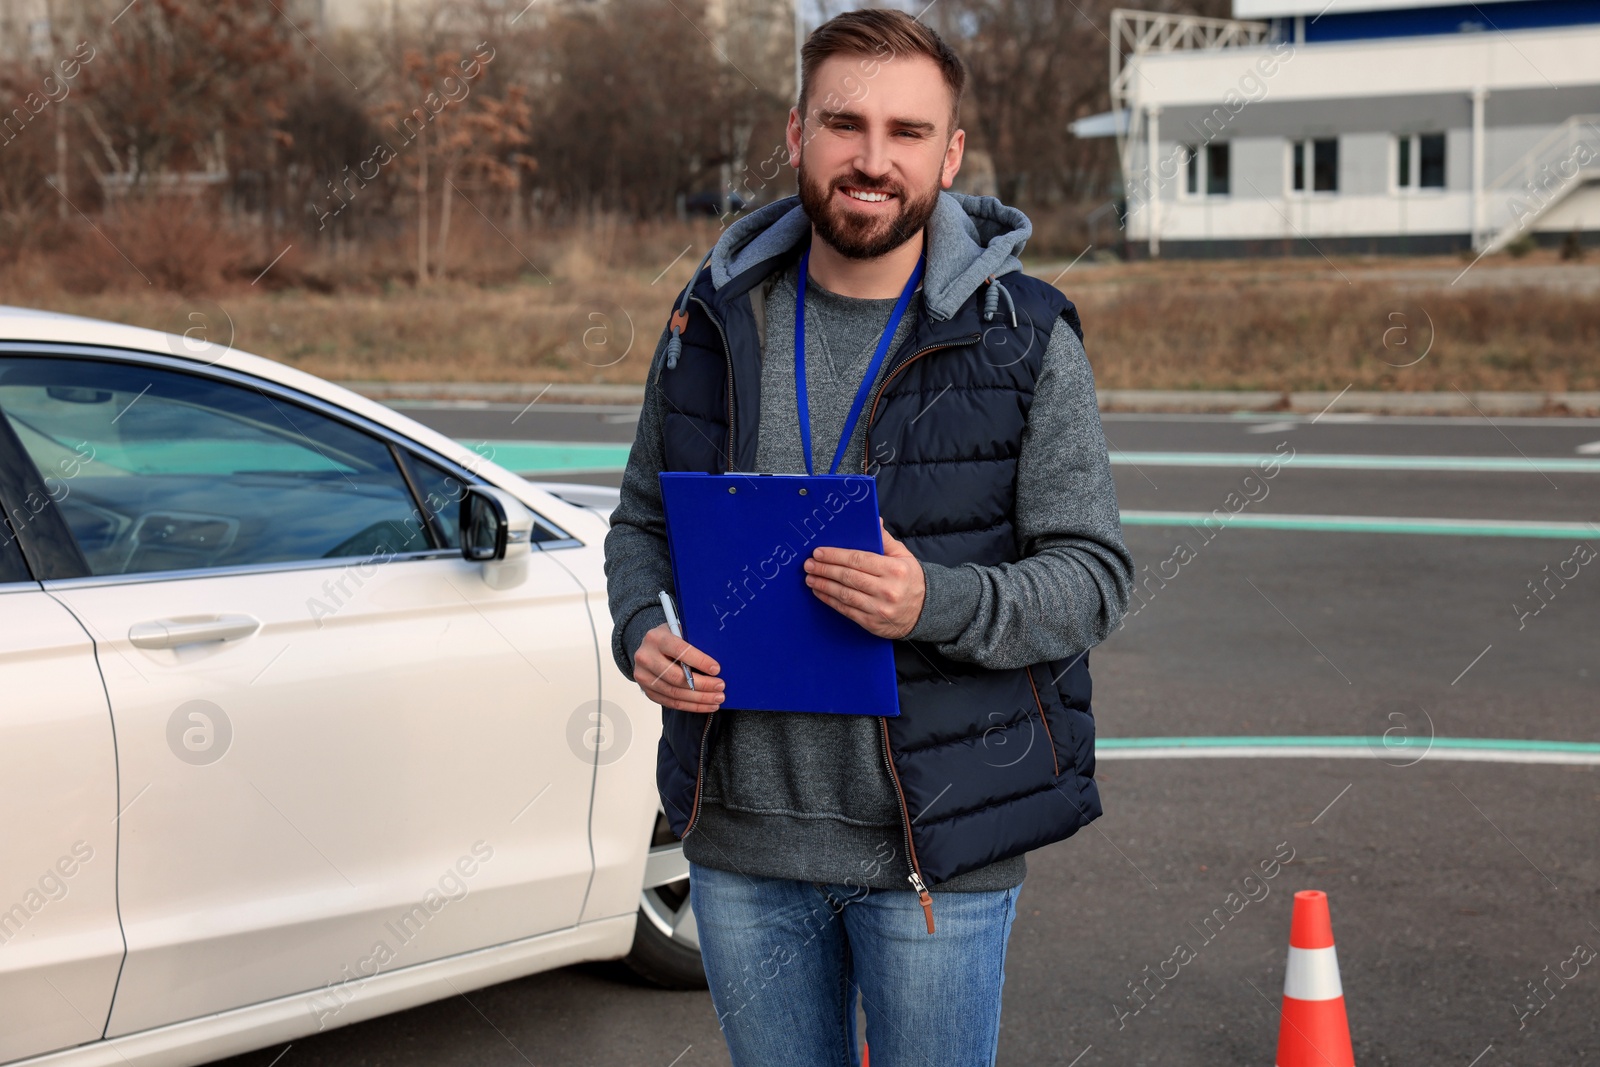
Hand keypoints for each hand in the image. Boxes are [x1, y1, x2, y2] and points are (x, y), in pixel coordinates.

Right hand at [633, 623, 724, 712]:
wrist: (649, 648)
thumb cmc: (670, 638)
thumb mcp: (680, 631)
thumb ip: (694, 641)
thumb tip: (719, 656)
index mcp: (656, 638)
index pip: (680, 651)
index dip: (700, 661)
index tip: (716, 669)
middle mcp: (645, 657)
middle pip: (676, 677)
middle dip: (702, 684)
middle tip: (720, 686)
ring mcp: (644, 676)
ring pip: (674, 693)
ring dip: (699, 698)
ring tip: (717, 699)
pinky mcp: (647, 691)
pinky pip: (671, 703)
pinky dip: (690, 706)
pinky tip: (705, 705)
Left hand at [802, 518, 924, 638]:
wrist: (926, 611)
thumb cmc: (910, 579)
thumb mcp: (903, 555)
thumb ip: (885, 539)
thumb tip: (873, 520)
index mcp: (894, 570)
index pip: (859, 559)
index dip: (835, 556)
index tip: (819, 552)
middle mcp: (887, 590)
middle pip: (848, 577)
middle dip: (825, 569)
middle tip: (809, 564)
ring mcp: (879, 609)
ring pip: (845, 594)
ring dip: (823, 585)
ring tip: (810, 578)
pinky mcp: (872, 623)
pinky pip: (846, 610)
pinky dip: (830, 600)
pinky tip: (820, 593)